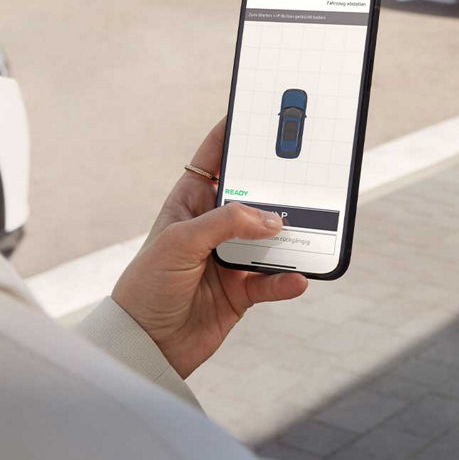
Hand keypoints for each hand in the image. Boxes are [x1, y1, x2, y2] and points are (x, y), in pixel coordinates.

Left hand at [112, 119, 307, 377]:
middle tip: (305, 170)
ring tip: (311, 228)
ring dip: (290, 235)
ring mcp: (230, 257)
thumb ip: (227, 223)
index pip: (213, 160)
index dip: (233, 135)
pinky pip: (273, 280)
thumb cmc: (148, 284)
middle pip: (254, 196)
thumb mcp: (181, 241)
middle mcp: (213, 226)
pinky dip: (287, 279)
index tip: (257, 114)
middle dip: (277, 185)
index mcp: (190, 203)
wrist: (146, 345)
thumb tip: (273, 219)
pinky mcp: (242, 290)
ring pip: (270, 238)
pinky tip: (297, 277)